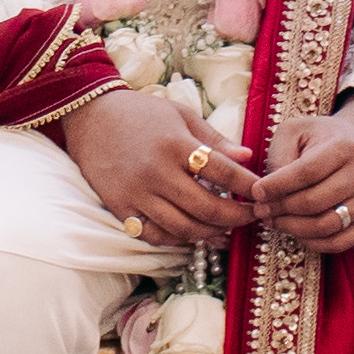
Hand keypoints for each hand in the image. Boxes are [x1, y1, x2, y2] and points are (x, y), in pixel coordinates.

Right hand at [63, 87, 245, 250]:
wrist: (90, 116)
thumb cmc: (140, 113)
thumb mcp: (181, 115)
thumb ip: (214, 139)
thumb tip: (247, 157)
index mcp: (175, 144)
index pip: (223, 171)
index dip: (248, 186)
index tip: (263, 193)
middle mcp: (157, 172)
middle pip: (207, 208)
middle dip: (237, 217)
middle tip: (252, 217)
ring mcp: (137, 193)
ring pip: (183, 228)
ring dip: (211, 233)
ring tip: (227, 228)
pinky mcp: (120, 207)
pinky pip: (154, 234)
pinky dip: (177, 239)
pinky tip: (193, 234)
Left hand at [248, 95, 353, 251]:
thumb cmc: (322, 138)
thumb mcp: (297, 131)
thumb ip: (280, 155)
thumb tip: (268, 190)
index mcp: (343, 148)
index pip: (306, 172)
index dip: (277, 186)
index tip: (256, 192)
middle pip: (314, 202)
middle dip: (280, 209)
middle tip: (260, 209)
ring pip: (325, 226)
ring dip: (293, 228)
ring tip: (274, 220)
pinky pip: (338, 243)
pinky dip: (313, 243)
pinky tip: (295, 232)